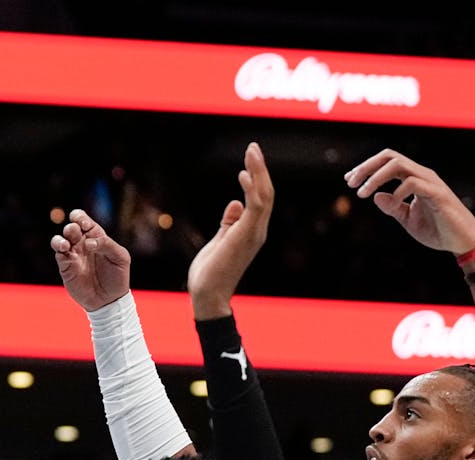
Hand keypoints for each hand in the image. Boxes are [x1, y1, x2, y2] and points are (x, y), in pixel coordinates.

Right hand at [50, 209, 130, 311]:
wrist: (110, 300)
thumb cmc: (118, 276)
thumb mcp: (120, 258)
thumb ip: (107, 245)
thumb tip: (88, 242)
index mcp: (96, 237)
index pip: (84, 221)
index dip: (80, 218)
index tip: (83, 224)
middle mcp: (82, 244)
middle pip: (71, 228)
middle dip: (71, 227)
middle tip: (75, 231)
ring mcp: (73, 256)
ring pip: (60, 240)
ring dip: (60, 239)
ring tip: (65, 244)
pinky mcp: (66, 268)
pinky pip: (59, 255)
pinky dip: (59, 250)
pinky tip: (65, 251)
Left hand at [186, 142, 272, 319]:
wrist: (207, 295)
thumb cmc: (211, 273)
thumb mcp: (220, 241)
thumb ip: (229, 222)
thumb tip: (235, 203)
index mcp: (251, 232)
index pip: (260, 200)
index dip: (257, 178)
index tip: (249, 160)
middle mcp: (257, 231)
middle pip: (266, 194)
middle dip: (260, 169)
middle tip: (253, 148)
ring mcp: (253, 234)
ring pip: (264, 196)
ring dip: (259, 173)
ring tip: (251, 152)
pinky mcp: (245, 237)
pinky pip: (255, 208)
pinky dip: (252, 189)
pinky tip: (243, 174)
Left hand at [344, 149, 474, 253]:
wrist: (462, 242)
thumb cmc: (437, 230)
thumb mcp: (407, 219)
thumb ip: (392, 207)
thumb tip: (375, 196)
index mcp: (414, 178)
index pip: (387, 162)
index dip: (366, 168)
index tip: (349, 180)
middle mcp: (422, 175)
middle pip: (390, 157)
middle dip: (367, 167)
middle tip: (350, 183)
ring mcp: (430, 182)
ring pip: (399, 165)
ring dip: (376, 177)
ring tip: (362, 193)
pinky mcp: (437, 194)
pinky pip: (413, 183)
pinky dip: (397, 192)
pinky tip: (390, 203)